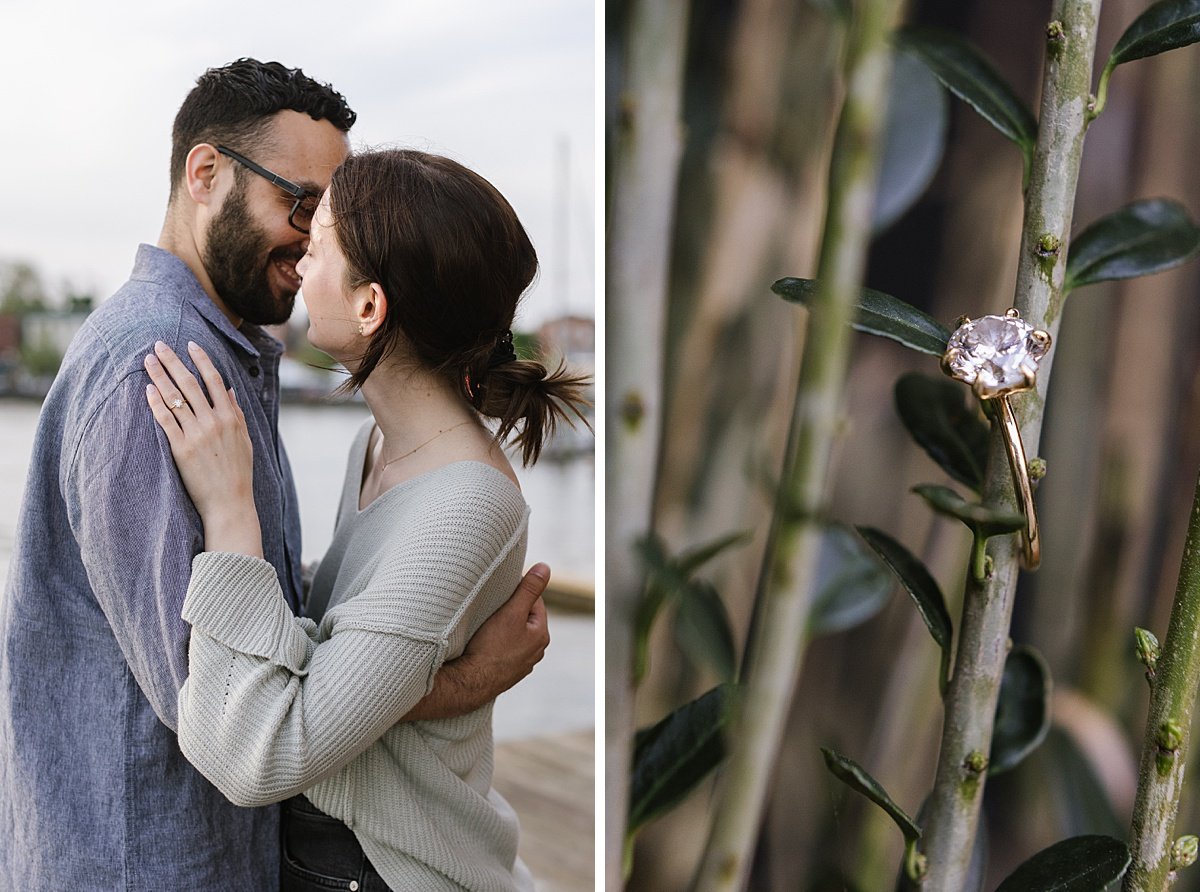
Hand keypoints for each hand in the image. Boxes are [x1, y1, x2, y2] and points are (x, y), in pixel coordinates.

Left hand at [144, 341, 261, 556]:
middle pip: (190, 383)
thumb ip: (236, 412)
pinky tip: (147, 390)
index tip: (190, 344)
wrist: (229, 503)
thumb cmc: (237, 473)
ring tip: (147, 361)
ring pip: (175, 397)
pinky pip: (165, 420)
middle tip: (158, 344)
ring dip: (160, 376)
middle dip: (173, 361)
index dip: (201, 359)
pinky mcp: (181, 448)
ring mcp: (197, 434)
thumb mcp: (244, 439)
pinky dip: (156, 403)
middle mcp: (214, 422)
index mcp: (231, 417)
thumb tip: (228, 389)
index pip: (214, 380)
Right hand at [398, 563, 550, 720]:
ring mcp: (521, 664)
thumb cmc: (491, 647)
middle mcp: (535, 651)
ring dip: (501, 627)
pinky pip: (502, 650)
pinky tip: (482, 642)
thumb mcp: (512, 612)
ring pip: (512, 635)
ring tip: (485, 624)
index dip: (518, 592)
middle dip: (509, 610)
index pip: (534, 601)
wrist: (470, 683)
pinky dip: (494, 643)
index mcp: (541, 635)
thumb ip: (529, 589)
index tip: (501, 590)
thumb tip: (545, 568)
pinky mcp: (505, 672)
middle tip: (491, 606)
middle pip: (523, 619)